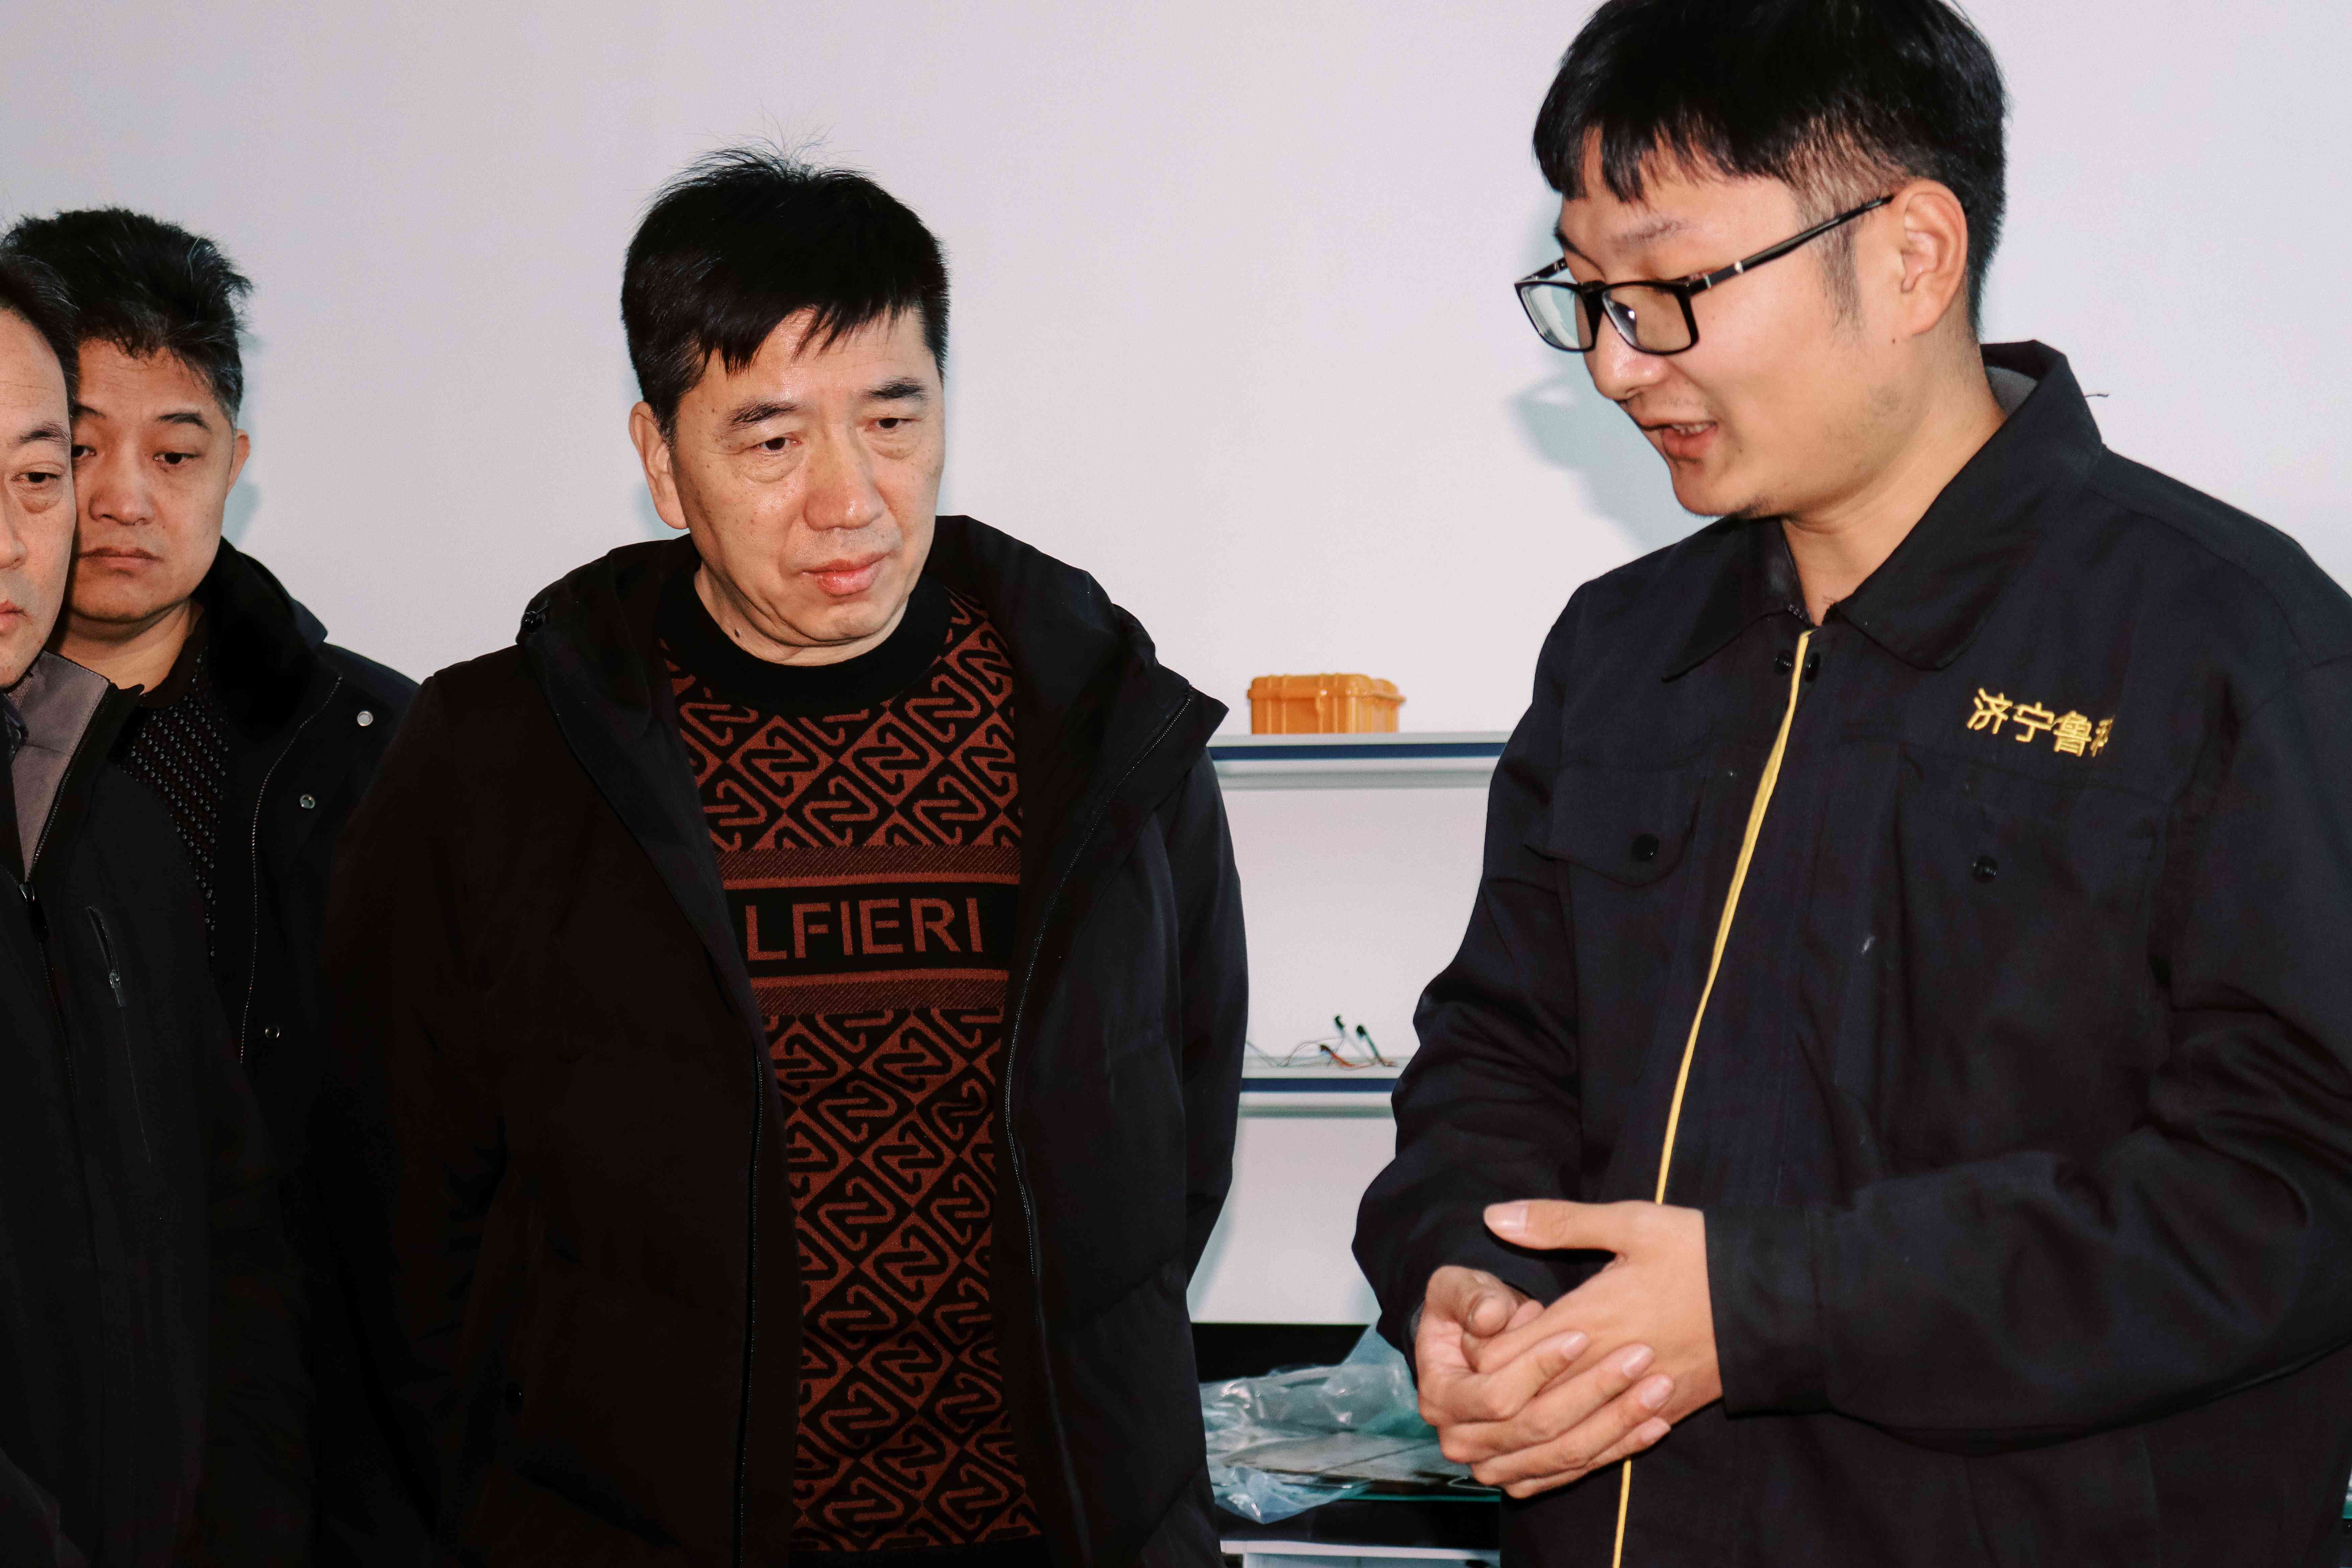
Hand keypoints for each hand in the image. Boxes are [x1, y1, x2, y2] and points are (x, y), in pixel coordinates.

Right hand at [1413, 1265, 1674, 1498]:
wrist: (1476, 1342)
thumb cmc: (1467, 1307)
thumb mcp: (1457, 1287)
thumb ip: (1471, 1296)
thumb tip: (1492, 1318)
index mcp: (1440, 1397)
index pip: (1497, 1395)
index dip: (1540, 1367)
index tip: (1583, 1334)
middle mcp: (1462, 1442)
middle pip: (1536, 1428)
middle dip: (1592, 1392)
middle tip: (1640, 1355)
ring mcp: (1496, 1466)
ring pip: (1564, 1454)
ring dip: (1617, 1423)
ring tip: (1659, 1387)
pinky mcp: (1527, 1477)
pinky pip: (1577, 1469)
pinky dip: (1619, 1448)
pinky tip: (1656, 1422)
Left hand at [1461, 1200, 1720, 1494]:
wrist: (1777, 1301)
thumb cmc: (1702, 1254)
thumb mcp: (1632, 1223)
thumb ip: (1558, 1222)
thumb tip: (1494, 1215)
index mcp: (1589, 1319)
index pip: (1501, 1356)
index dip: (1477, 1351)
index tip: (1478, 1332)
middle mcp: (1604, 1369)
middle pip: (1521, 1404)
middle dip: (1489, 1397)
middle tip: (1478, 1379)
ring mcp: (1633, 1400)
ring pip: (1557, 1439)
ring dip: (1522, 1434)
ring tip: (1501, 1415)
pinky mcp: (1661, 1416)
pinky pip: (1601, 1453)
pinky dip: (1566, 1457)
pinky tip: (1546, 1450)